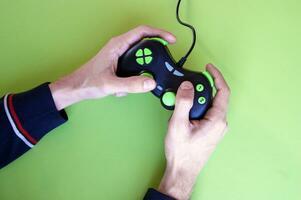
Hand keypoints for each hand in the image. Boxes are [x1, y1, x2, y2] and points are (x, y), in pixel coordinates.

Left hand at [49, 25, 175, 109]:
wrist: (76, 88)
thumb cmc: (88, 82)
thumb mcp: (111, 85)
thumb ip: (131, 85)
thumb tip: (151, 82)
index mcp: (117, 45)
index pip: (143, 32)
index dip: (159, 33)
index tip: (171, 40)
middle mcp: (120, 46)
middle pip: (145, 42)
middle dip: (153, 55)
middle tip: (159, 67)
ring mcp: (120, 54)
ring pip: (140, 56)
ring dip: (144, 68)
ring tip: (136, 81)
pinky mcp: (120, 63)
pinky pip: (135, 65)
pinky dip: (137, 75)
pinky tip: (127, 86)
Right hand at [158, 64, 229, 199]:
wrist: (183, 171)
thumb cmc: (182, 152)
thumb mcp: (178, 125)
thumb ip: (183, 102)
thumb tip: (187, 86)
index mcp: (217, 120)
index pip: (223, 91)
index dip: (216, 76)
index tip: (208, 67)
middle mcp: (220, 123)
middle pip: (214, 97)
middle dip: (199, 89)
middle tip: (184, 90)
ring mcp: (216, 128)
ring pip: (208, 105)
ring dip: (195, 100)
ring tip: (180, 105)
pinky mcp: (210, 131)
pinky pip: (206, 113)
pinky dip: (195, 108)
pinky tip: (183, 114)